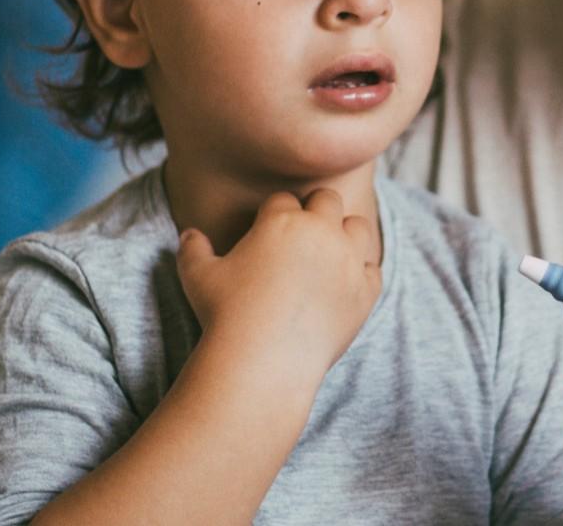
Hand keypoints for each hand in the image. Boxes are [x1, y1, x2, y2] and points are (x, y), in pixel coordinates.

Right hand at [175, 188, 381, 385]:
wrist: (261, 362)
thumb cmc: (225, 316)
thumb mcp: (198, 277)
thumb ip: (193, 249)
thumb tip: (188, 235)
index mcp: (281, 220)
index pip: (284, 200)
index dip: (275, 214)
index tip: (270, 232)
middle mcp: (320, 231)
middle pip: (327, 199)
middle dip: (316, 212)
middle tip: (303, 236)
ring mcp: (347, 260)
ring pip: (358, 226)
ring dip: (345, 235)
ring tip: (329, 255)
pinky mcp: (365, 291)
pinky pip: (373, 269)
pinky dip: (361, 274)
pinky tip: (343, 286)